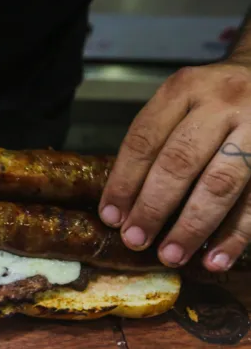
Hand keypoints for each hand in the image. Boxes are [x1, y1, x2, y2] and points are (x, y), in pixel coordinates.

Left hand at [99, 60, 250, 271]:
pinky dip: (237, 235)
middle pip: (179, 162)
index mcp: (184, 89)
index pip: (144, 140)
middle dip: (153, 207)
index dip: (124, 182)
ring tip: (172, 256)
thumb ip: (157, 140)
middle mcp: (222, 103)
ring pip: (220, 183)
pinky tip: (216, 259)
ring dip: (193, 226)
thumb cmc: (217, 98)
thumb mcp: (182, 100)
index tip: (111, 217)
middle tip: (135, 241)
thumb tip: (124, 205)